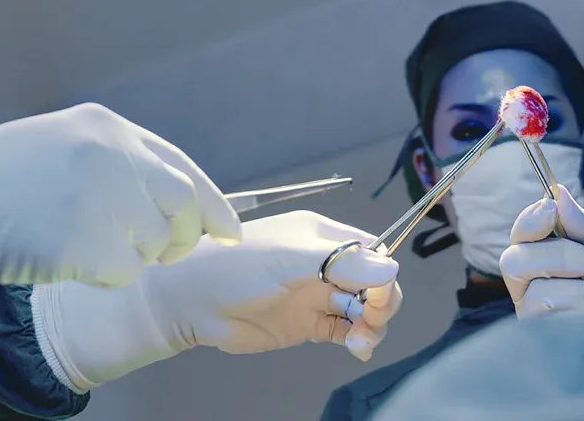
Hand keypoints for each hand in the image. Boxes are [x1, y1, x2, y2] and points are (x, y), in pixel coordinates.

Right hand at [0, 103, 241, 286]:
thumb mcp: (64, 142)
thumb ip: (116, 161)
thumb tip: (167, 199)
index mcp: (110, 129)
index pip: (184, 168)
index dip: (212, 203)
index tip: (229, 229)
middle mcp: (115, 156)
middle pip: (183, 207)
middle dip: (183, 236)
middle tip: (167, 251)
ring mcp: (102, 198)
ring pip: (153, 245)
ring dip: (129, 256)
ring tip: (80, 241)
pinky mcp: (85, 241)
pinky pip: (120, 272)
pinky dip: (101, 274)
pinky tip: (64, 257)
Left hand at [32, 211, 402, 390]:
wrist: (191, 299)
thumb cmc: (235, 266)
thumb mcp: (290, 260)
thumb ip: (340, 265)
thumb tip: (392, 269)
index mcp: (323, 237)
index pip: (371, 251)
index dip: (383, 273)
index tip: (379, 295)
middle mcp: (324, 264)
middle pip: (373, 283)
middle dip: (381, 302)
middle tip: (371, 320)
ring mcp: (315, 295)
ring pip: (362, 309)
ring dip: (371, 324)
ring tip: (360, 341)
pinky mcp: (307, 324)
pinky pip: (345, 331)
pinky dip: (358, 339)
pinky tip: (357, 347)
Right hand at [499, 185, 583, 317]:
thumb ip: (582, 224)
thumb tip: (558, 192)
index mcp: (545, 263)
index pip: (520, 236)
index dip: (529, 220)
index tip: (550, 209)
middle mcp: (532, 290)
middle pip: (513, 260)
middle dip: (556, 253)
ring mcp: (536, 317)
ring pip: (534, 286)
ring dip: (576, 284)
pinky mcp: (543, 337)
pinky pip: (545, 307)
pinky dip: (577, 302)